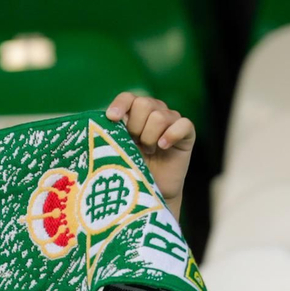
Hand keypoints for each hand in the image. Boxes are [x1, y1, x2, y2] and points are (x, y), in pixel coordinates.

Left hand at [106, 92, 194, 212]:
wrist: (148, 192)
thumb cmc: (129, 169)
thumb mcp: (116, 149)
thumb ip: (112, 132)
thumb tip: (102, 119)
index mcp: (134, 114)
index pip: (128, 97)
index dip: (120, 105)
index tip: (112, 118)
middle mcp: (154, 113)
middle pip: (144, 104)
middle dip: (135, 126)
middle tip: (135, 144)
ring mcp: (172, 121)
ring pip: (160, 116)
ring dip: (150, 136)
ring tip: (149, 151)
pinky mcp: (187, 134)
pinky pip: (183, 124)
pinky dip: (171, 134)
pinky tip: (163, 147)